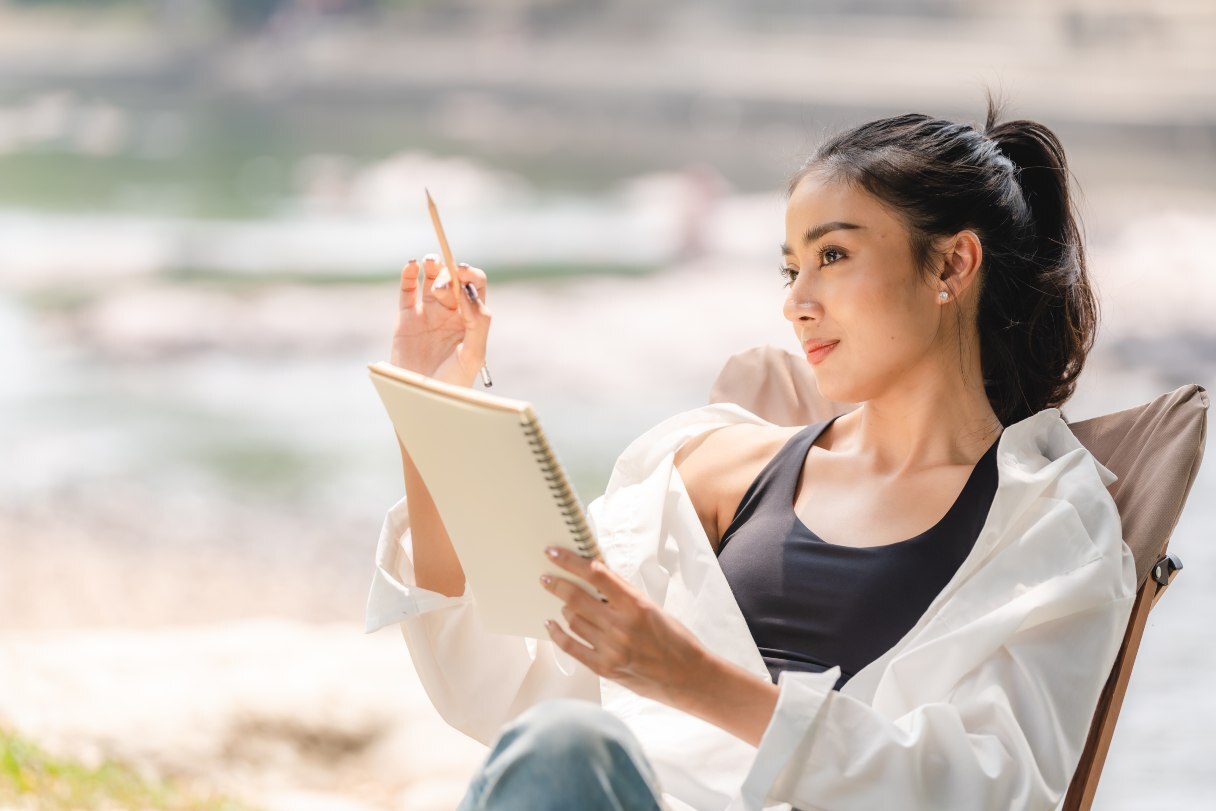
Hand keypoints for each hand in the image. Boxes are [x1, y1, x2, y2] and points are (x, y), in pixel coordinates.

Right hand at [390, 254, 490, 387]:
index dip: (469, 274)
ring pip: (431, 279)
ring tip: (429, 262)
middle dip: (448, 276)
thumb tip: (470, 294)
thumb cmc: (454, 383)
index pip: (475, 285)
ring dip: (433, 265)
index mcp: (471, 319)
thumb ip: (478, 323)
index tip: (462, 273)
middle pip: (453, 279)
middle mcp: (452, 313)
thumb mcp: (473, 355)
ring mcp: (428, 313)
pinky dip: (409, 274)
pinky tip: (412, 265)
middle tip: (441, 290)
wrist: (424, 401)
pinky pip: (408, 290)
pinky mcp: (407, 318)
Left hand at [539, 546, 711, 708]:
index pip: (595, 575)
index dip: (570, 561)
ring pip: (572, 620)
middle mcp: (621, 626)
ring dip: (565, 608)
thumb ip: (624, 595)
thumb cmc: (675, 640)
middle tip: (546, 578)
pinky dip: (557, 634)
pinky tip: (551, 625)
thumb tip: (595, 577)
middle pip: (576, 598)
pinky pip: (571, 647)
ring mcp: (611, 649)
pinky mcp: (605, 669)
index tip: (554, 553)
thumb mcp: (653, 608)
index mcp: (636, 605)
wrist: (689, 677)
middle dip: (556, 584)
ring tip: (564, 603)